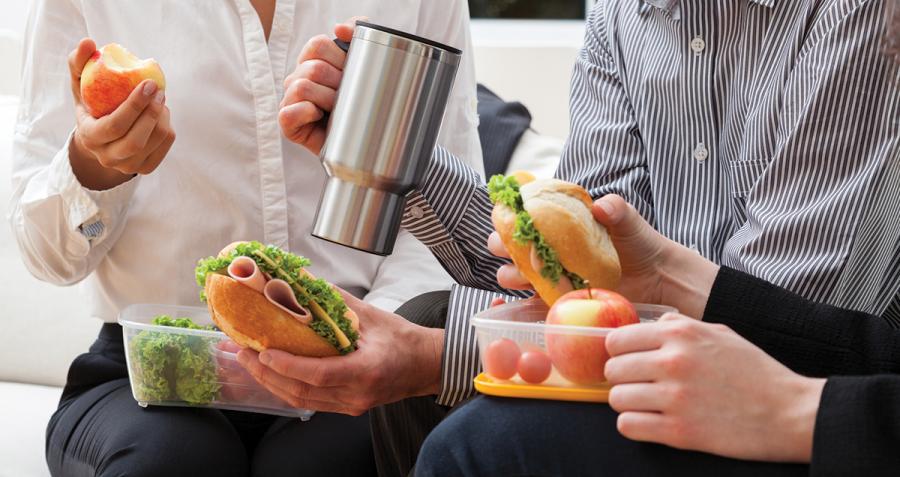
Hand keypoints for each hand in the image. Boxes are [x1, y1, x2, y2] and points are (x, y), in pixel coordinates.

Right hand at [67, 38, 175, 190]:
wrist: (100, 135)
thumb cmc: (90, 101)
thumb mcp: (80, 83)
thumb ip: (79, 62)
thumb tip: (88, 43)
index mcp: (90, 137)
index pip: (115, 126)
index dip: (134, 106)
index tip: (148, 83)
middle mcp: (107, 157)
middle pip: (136, 140)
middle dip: (151, 113)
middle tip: (160, 90)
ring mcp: (127, 166)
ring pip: (154, 141)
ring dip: (162, 117)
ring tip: (158, 100)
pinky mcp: (145, 168)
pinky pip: (165, 146)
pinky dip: (167, 127)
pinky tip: (160, 114)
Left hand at [236, 288, 443, 414]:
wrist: (426, 366)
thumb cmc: (404, 339)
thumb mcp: (373, 316)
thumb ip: (336, 302)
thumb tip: (305, 282)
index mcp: (367, 370)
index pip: (320, 374)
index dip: (288, 365)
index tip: (264, 351)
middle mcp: (357, 394)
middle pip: (303, 392)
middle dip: (268, 374)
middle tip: (244, 353)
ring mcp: (352, 405)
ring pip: (303, 402)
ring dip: (272, 383)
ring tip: (250, 363)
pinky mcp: (348, 408)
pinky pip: (311, 402)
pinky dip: (288, 388)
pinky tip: (272, 375)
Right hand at [280, 17, 365, 154]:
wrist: (362, 141)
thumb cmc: (360, 104)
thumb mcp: (364, 65)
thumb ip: (356, 35)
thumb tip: (340, 28)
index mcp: (312, 61)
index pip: (318, 44)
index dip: (338, 57)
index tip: (352, 72)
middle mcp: (298, 79)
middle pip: (313, 67)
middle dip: (337, 83)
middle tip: (348, 96)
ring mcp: (290, 101)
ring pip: (302, 87)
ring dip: (326, 99)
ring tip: (338, 109)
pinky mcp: (288, 124)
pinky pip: (288, 112)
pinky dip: (306, 113)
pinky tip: (320, 117)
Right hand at [489, 194, 718, 316]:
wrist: (656, 278)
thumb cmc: (639, 243)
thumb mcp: (628, 221)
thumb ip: (616, 209)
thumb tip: (601, 207)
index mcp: (556, 225)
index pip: (522, 217)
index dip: (509, 216)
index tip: (508, 217)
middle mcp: (547, 250)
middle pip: (510, 247)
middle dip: (502, 246)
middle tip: (509, 248)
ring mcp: (550, 277)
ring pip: (515, 276)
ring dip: (511, 275)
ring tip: (522, 275)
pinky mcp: (557, 302)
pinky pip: (532, 305)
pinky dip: (521, 306)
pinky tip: (519, 305)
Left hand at [604, 313, 825, 462]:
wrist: (791, 412)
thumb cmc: (755, 372)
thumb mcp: (719, 333)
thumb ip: (681, 326)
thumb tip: (652, 324)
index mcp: (680, 335)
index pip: (617, 340)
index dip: (619, 353)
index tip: (628, 361)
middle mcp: (673, 362)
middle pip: (612, 370)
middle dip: (623, 379)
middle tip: (640, 386)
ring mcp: (675, 398)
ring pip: (616, 399)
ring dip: (628, 404)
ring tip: (648, 405)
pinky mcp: (679, 432)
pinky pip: (628, 426)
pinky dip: (634, 426)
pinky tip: (651, 422)